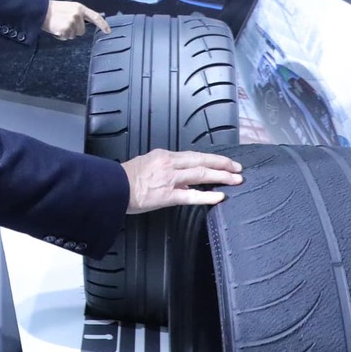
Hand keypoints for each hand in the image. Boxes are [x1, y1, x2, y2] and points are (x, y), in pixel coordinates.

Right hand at [42, 1, 110, 38]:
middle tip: (65, 23)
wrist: (42, 11)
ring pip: (74, 35)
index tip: (108, 31)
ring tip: (60, 25)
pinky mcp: (65, 29)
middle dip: (75, 30)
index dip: (103, 24)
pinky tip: (57, 28)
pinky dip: (61, 35)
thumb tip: (89, 22)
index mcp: (80, 8)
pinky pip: (67, 37)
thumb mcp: (70, 8)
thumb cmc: (55, 10)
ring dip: (67, 33)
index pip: (95, 17)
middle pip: (82, 31)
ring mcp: (72, 22)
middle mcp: (77, 14)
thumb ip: (80, 14)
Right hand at [121, 149, 242, 213]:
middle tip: (238, 168)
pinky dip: (207, 195)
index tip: (225, 161)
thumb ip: (165, 168)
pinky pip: (191, 195)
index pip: (194, 155)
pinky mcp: (167, 195)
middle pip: (202, 161)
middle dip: (223, 164)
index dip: (212, 158)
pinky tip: (220, 196)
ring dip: (221, 176)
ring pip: (201, 174)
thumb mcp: (146, 163)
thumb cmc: (124, 178)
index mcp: (164, 156)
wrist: (112, 187)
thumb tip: (181, 177)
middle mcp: (169, 164)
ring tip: (236, 179)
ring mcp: (169, 179)